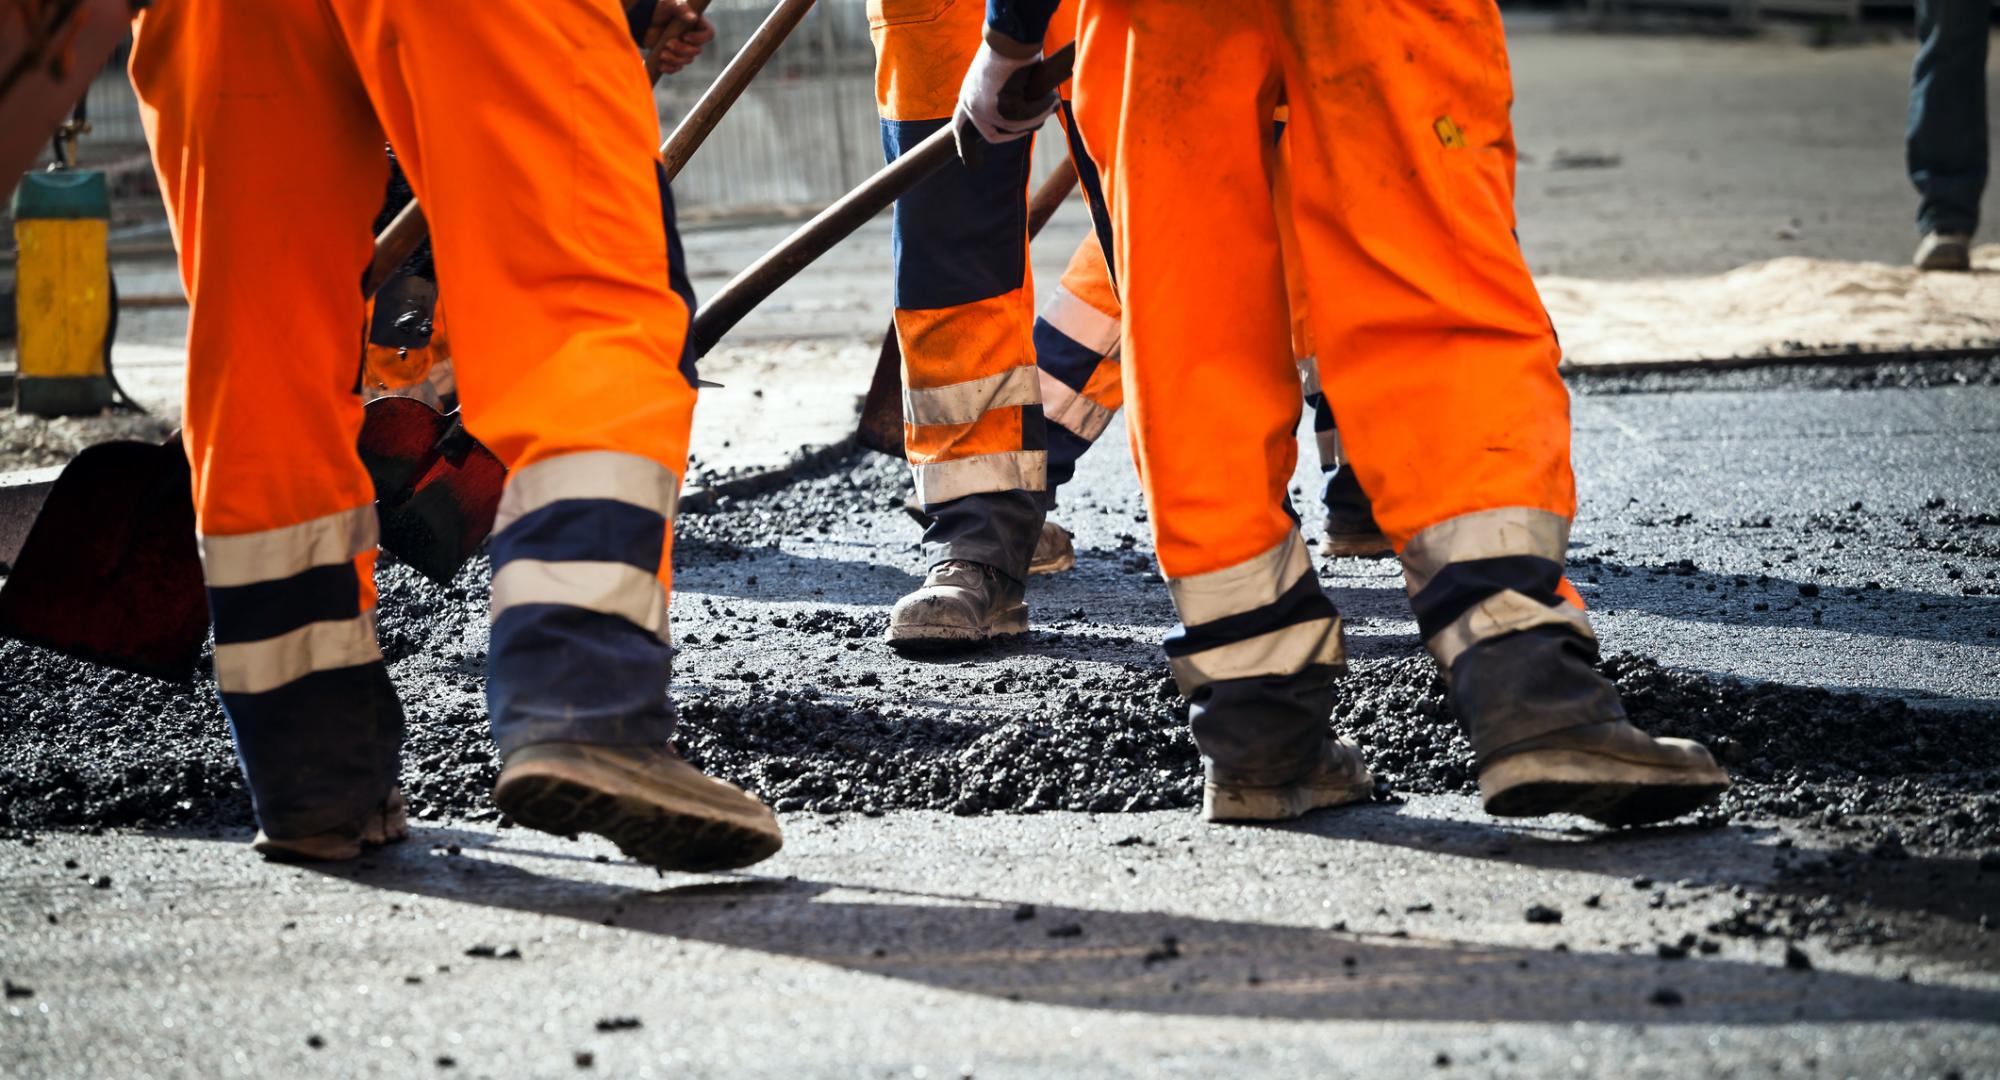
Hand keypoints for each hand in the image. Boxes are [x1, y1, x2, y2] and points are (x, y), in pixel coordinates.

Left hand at [644, 0, 715, 79]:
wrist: (644, 20)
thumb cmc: (660, 8)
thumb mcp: (669, 4)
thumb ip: (681, 8)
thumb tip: (693, 18)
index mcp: (697, 23)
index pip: (709, 34)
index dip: (700, 39)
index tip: (686, 37)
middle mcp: (693, 37)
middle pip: (697, 50)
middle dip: (683, 50)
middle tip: (668, 44)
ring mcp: (684, 48)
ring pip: (687, 60)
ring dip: (675, 59)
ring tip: (662, 54)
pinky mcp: (673, 56)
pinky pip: (677, 67)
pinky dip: (670, 68)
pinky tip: (661, 64)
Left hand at [955, 32, 1058, 147]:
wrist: (1011, 39)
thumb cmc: (1010, 51)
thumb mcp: (1000, 79)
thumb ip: (1003, 99)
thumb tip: (1023, 120)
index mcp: (967, 96)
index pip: (960, 128)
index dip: (966, 146)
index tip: (971, 164)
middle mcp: (970, 105)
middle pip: (992, 136)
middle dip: (1015, 133)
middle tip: (1034, 123)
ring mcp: (983, 110)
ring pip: (1015, 127)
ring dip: (1036, 115)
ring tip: (1049, 100)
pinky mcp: (1000, 110)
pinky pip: (1026, 119)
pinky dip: (1041, 108)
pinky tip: (1050, 97)